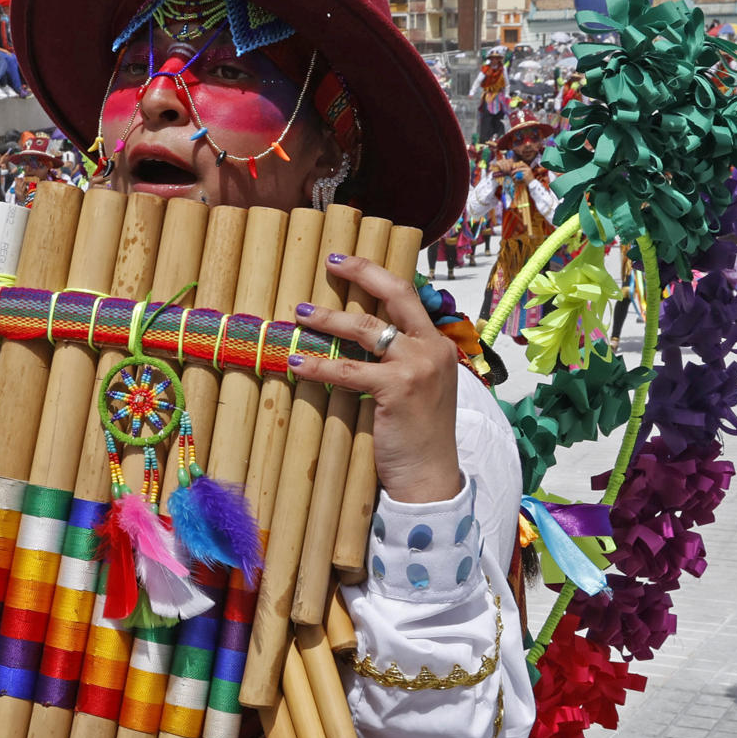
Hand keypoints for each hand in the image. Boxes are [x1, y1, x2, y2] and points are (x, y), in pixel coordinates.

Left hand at [284, 255, 463, 503]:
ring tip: (300, 314)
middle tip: (330, 261)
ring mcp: (417, 366)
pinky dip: (319, 364)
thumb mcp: (421, 388)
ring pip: (365, 328)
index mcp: (438, 344)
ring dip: (328, 318)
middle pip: (395, 294)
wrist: (431, 476)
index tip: (346, 261)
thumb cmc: (419, 436)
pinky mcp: (398, 388)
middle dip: (361, 272)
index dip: (376, 274)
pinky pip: (348, 370)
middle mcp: (433, 348)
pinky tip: (298, 361)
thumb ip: (401, 361)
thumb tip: (361, 339)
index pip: (407, 296)